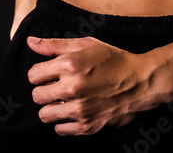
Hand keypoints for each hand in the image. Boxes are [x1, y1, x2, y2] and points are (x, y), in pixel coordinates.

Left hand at [26, 36, 163, 135]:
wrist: (141, 82)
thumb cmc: (113, 60)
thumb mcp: (86, 44)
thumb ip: (54, 45)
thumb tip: (31, 42)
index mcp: (69, 65)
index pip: (33, 75)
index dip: (40, 73)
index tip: (50, 73)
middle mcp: (72, 88)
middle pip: (36, 96)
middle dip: (45, 90)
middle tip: (58, 87)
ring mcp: (80, 109)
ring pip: (45, 115)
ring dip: (52, 108)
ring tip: (65, 100)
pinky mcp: (87, 126)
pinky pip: (60, 130)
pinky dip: (64, 122)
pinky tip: (74, 111)